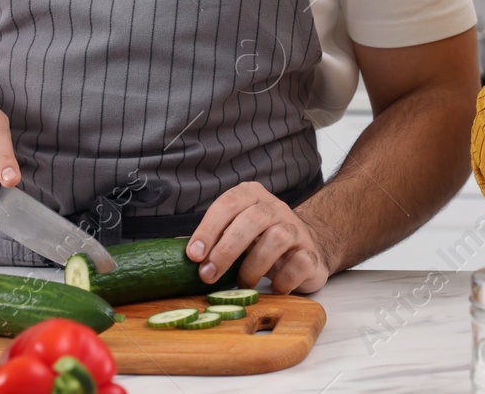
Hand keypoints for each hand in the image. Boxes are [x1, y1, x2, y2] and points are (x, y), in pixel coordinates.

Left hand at [187, 182, 335, 294]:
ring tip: (241, 283)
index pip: (229, 203)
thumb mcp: (235, 234)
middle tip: (207, 275)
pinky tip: (273, 287)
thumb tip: (173, 249)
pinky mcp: (312, 253)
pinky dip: (282, 280)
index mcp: (252, 197)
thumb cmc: (261, 242)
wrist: (307, 249)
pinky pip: (299, 263)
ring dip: (253, 267)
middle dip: (226, 249)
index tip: (193, 255)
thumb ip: (211, 238)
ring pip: (277, 238)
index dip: (209, 228)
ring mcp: (297, 229)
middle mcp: (276, 208)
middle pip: (252, 219)